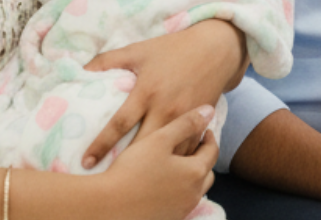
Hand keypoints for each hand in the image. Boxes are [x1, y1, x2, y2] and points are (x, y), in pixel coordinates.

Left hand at [81, 19, 247, 167]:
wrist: (216, 49)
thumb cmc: (172, 49)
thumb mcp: (139, 49)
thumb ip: (108, 60)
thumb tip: (79, 71)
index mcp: (147, 91)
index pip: (120, 124)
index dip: (101, 144)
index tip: (86, 162)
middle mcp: (166, 108)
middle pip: (143, 146)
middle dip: (126, 165)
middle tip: (107, 182)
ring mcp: (185, 119)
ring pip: (167, 154)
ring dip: (151, 169)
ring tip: (132, 184)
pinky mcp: (200, 124)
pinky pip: (186, 150)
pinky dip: (174, 163)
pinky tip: (161, 174)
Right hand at [98, 105, 218, 219]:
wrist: (108, 207)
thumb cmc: (134, 170)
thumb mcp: (160, 139)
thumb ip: (186, 124)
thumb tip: (209, 111)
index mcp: (195, 172)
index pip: (212, 151)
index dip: (209, 137)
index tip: (203, 129)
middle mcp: (193, 194)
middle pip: (206, 173)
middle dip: (202, 158)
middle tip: (193, 145)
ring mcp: (181, 210)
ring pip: (195, 190)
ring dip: (191, 176)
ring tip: (178, 164)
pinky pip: (181, 202)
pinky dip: (179, 191)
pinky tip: (164, 183)